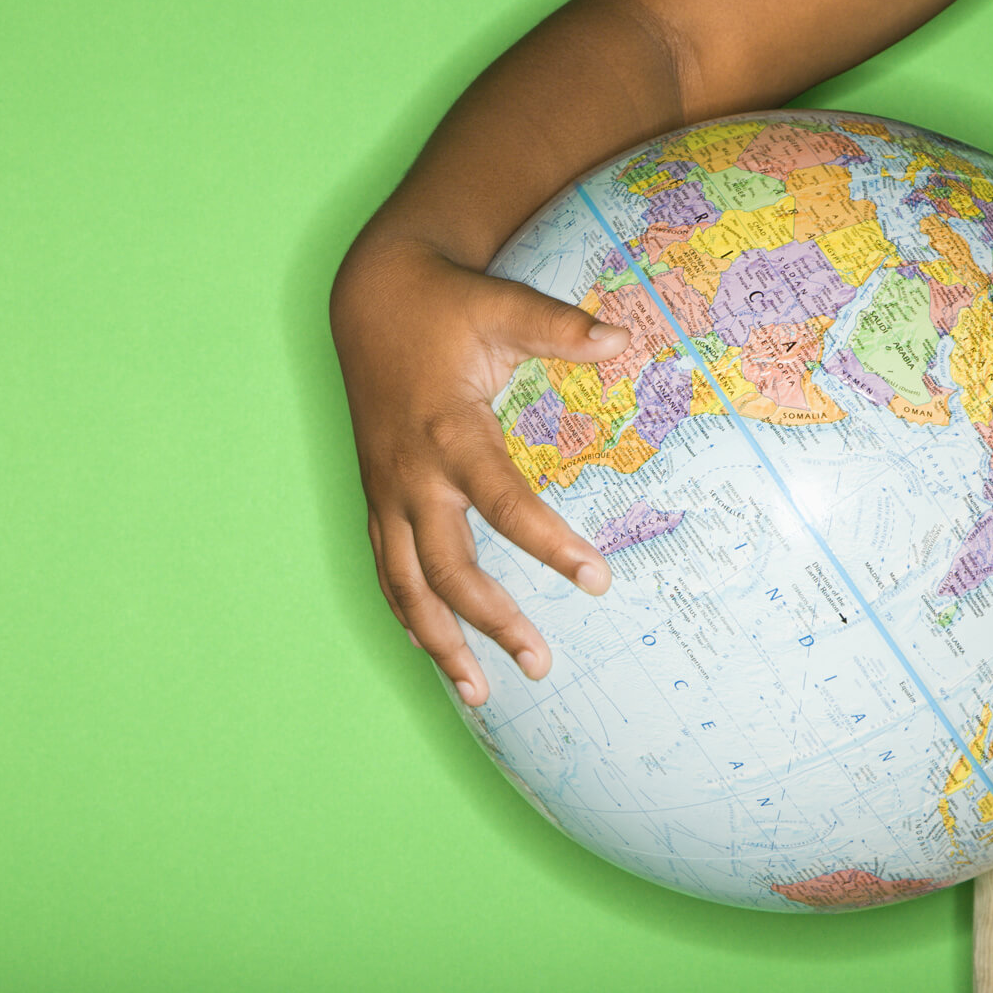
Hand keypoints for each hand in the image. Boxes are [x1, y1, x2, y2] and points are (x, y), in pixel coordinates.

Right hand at [331, 237, 631, 705]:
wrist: (369, 298)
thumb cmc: (444, 304)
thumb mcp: (502, 304)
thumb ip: (560, 328)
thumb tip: (623, 339)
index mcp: (449, 433)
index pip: (504, 503)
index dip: (550, 546)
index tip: (597, 580)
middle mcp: (411, 476)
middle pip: (448, 570)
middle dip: (493, 622)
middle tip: (542, 664)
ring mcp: (386, 493)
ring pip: (406, 586)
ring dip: (440, 643)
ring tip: (480, 694)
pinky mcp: (374, 498)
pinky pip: (387, 571)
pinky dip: (409, 615)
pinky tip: (433, 649)